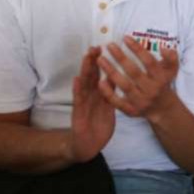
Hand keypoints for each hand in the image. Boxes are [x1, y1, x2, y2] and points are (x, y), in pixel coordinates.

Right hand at [69, 47, 115, 162]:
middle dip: (92, 61)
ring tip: (86, 57)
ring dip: (85, 70)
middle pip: (90, 76)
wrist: (89, 146)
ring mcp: (83, 103)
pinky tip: (77, 79)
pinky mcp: (78, 113)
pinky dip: (77, 89)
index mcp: (98, 93)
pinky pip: (78, 100)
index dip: (100, 61)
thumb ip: (110, 92)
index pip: (98, 74)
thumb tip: (116, 75)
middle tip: (95, 47)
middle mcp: (89, 96)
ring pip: (84, 84)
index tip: (103, 47)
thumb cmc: (98, 125)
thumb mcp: (108, 106)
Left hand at [97, 36, 179, 121]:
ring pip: (124, 86)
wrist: (163, 109)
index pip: (148, 61)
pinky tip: (100, 81)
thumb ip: (171, 57)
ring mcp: (141, 101)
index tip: (125, 38)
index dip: (137, 49)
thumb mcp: (171, 70)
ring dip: (111, 72)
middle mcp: (151, 90)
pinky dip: (108, 92)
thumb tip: (163, 48)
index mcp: (161, 78)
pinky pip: (117, 102)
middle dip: (120, 58)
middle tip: (109, 45)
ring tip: (100, 59)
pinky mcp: (131, 111)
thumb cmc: (163, 84)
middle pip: (134, 72)